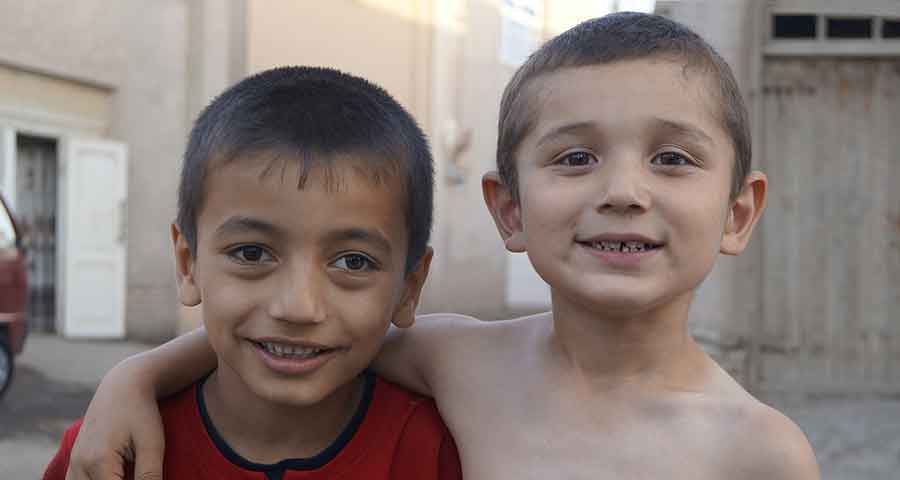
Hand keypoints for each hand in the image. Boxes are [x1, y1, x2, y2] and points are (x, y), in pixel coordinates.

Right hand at [64, 359, 165, 479]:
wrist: (123, 385)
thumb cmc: (141, 413)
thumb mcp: (152, 444)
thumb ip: (150, 475)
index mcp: (99, 462)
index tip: (146, 478)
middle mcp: (79, 465)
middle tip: (134, 470)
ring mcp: (74, 462)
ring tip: (125, 470)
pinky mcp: (75, 460)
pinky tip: (114, 473)